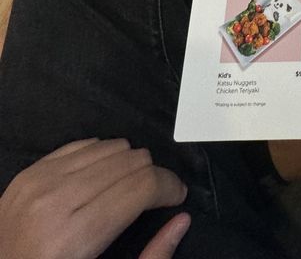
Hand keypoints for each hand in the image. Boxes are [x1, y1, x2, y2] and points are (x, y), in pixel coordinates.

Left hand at [0, 139, 189, 258]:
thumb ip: (149, 258)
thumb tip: (181, 220)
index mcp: (75, 238)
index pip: (141, 186)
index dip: (169, 187)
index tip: (177, 197)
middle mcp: (56, 201)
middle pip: (130, 161)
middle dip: (151, 177)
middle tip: (154, 198)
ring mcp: (38, 182)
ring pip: (110, 146)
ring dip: (128, 165)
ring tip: (127, 189)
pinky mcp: (28, 173)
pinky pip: (82, 144)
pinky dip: (101, 157)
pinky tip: (101, 179)